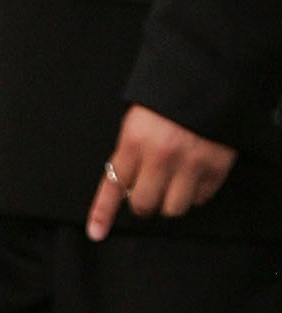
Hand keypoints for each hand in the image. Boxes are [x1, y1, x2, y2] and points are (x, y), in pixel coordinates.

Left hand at [86, 104, 235, 240]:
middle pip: (144, 204)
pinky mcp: (215, 167)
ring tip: (173, 183)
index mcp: (134, 140)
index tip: (96, 232)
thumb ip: (131, 152)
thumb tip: (126, 187)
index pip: (113, 184)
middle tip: (147, 192)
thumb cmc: (168, 100)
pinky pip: (200, 198)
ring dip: (170, 201)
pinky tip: (193, 175)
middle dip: (143, 203)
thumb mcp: (138, 120)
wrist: (208, 80)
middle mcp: (161, 156)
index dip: (103, 212)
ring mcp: (190, 163)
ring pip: (173, 208)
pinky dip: (195, 193)